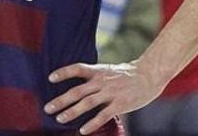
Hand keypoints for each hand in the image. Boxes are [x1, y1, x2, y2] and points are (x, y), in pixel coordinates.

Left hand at [45, 61, 163, 133]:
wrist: (150, 74)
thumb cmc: (130, 75)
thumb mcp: (111, 71)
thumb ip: (97, 78)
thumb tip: (81, 89)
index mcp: (99, 71)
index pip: (78, 68)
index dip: (64, 72)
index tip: (50, 78)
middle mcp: (102, 81)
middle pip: (78, 91)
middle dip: (61, 100)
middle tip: (47, 108)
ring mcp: (111, 92)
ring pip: (87, 103)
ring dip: (72, 111)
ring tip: (60, 119)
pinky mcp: (120, 103)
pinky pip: (103, 115)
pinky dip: (92, 123)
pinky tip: (83, 131)